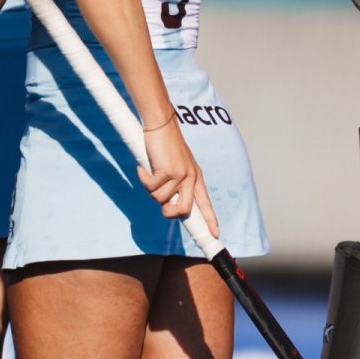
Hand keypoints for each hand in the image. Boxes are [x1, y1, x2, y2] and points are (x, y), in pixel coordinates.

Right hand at [138, 118, 219, 237]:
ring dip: (151, 189)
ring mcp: (180, 175)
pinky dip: (144, 178)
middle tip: (162, 205)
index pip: (205, 203)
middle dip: (170, 212)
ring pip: (161, 199)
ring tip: (150, 172)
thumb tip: (165, 203)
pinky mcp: (167, 172)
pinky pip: (151, 187)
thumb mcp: (175, 165)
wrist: (161, 123)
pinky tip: (144, 167)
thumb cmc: (165, 144)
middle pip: (184, 210)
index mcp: (196, 177)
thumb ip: (174, 184)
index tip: (215, 235)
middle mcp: (191, 177)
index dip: (210, 220)